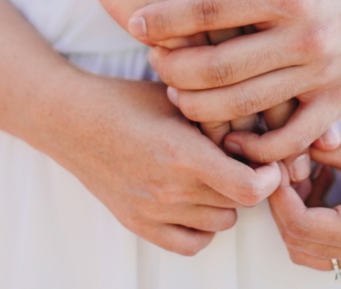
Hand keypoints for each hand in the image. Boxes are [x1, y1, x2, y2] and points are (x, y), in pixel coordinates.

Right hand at [43, 74, 281, 255]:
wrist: (71, 120)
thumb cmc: (125, 99)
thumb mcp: (176, 96)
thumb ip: (217, 117)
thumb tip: (261, 128)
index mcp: (182, 153)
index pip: (248, 187)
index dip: (268, 176)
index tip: (267, 160)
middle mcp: (169, 189)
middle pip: (239, 204)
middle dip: (249, 181)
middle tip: (243, 159)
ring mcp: (153, 211)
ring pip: (221, 223)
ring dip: (227, 202)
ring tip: (217, 175)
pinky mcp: (138, 223)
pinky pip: (191, 244)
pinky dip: (203, 227)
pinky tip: (198, 200)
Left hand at [131, 0, 340, 163]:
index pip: (207, 11)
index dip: (162, 19)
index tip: (135, 22)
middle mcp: (306, 36)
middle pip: (218, 68)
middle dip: (172, 69)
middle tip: (153, 63)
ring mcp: (324, 74)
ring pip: (244, 107)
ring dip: (199, 107)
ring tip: (178, 94)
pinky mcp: (340, 102)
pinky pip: (288, 140)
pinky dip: (252, 146)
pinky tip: (226, 133)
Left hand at [267, 129, 340, 270]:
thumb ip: (317, 150)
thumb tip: (273, 148)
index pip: (300, 225)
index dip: (279, 195)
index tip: (274, 164)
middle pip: (298, 243)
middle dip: (282, 204)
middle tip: (283, 166)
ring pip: (308, 250)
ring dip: (295, 214)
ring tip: (304, 172)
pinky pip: (325, 247)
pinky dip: (313, 219)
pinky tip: (320, 183)